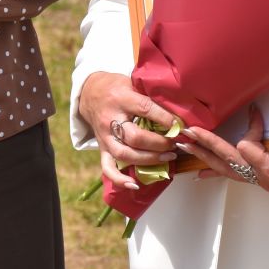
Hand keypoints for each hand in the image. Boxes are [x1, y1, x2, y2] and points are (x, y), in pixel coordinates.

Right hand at [77, 71, 180, 191]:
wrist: (89, 93)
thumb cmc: (116, 87)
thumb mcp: (132, 83)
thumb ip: (150, 95)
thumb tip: (178, 108)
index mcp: (120, 98)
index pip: (144, 109)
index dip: (164, 118)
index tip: (179, 125)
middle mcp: (110, 119)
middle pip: (134, 137)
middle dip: (159, 143)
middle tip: (174, 143)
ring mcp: (105, 136)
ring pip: (125, 154)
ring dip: (149, 159)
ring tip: (168, 157)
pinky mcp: (102, 148)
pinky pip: (107, 167)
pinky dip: (119, 179)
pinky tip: (134, 185)